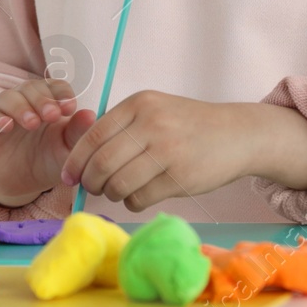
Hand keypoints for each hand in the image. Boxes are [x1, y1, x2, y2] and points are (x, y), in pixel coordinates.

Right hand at [0, 79, 95, 207]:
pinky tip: (7, 125)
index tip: (70, 107)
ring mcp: (3, 114)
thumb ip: (77, 133)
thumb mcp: (66, 150)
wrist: (22, 186)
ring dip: (21, 107)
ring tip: (32, 123)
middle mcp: (25, 102)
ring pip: (8, 97)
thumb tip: (91, 115)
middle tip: (52, 115)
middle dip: (43, 99)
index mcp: (48, 103)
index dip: (61, 93)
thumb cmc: (48, 161)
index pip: (54, 86)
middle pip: (30, 87)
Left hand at [58, 91, 259, 213]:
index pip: (93, 135)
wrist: (238, 134)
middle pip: (101, 163)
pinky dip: (133, 202)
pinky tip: (142, 194)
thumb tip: (81, 161)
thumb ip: (122, 129)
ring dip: (113, 194)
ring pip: (118, 185)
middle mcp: (151, 123)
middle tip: (94, 188)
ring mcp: (167, 150)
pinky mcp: (179, 177)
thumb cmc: (190, 125)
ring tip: (122, 190)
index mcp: (140, 104)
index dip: (75, 160)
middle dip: (91, 182)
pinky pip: (139, 199)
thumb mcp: (156, 111)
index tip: (69, 176)